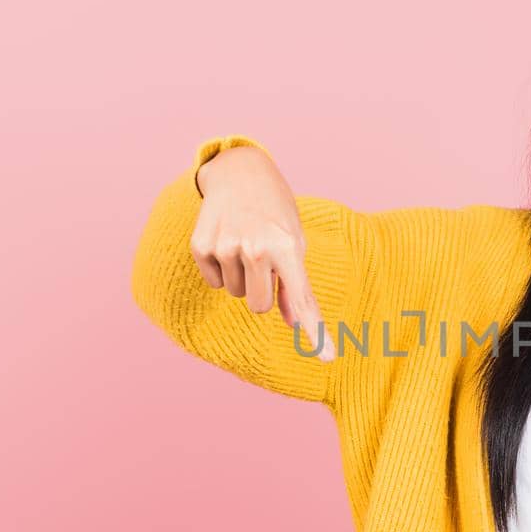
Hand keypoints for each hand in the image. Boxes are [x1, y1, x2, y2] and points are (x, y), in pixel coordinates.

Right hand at [190, 146, 336, 360]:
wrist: (240, 173)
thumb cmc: (275, 213)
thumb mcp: (295, 243)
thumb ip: (295, 286)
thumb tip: (295, 324)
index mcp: (287, 248)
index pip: (303, 299)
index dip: (316, 332)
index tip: (330, 358)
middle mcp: (255, 249)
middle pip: (259, 306)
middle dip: (262, 290)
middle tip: (264, 258)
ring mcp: (225, 247)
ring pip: (236, 293)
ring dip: (242, 275)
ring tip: (245, 241)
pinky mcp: (200, 246)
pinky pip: (214, 282)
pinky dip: (221, 268)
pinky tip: (226, 239)